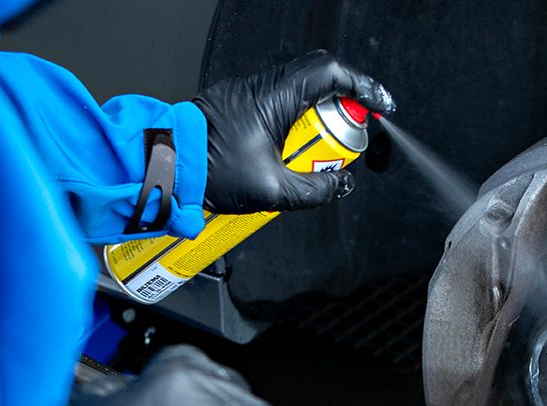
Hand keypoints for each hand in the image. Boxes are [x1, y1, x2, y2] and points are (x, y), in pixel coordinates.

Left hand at [195, 51, 396, 213]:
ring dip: (316, 117)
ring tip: (316, 152)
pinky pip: (277, 104)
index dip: (362, 87)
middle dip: (342, 107)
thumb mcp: (272, 190)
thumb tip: (340, 185)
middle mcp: (264, 86)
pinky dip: (293, 122)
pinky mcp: (238, 106)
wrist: (168, 166)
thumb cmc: (209, 170)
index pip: (333, 73)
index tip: (378, 107)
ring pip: (298, 92)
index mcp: (277, 96)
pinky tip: (289, 151)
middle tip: (349, 135)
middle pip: (320, 79)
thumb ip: (315, 190)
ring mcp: (249, 93)